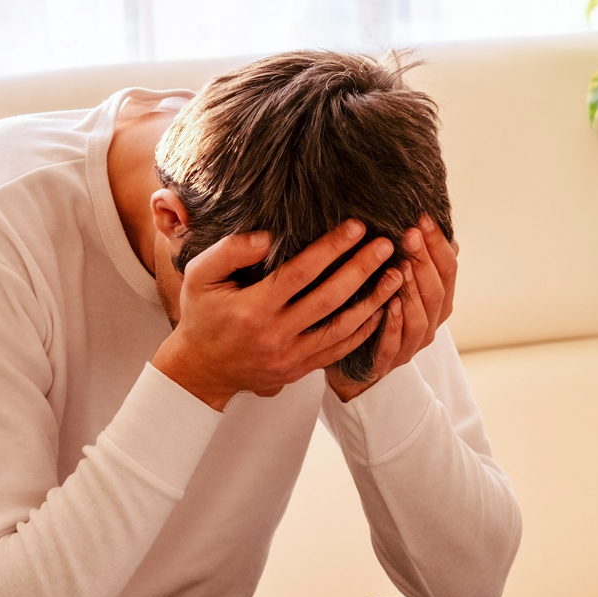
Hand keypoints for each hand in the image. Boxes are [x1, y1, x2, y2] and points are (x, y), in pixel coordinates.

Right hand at [152, 220, 404, 409]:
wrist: (200, 370)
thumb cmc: (201, 316)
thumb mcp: (199, 276)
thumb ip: (230, 251)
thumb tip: (268, 237)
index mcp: (253, 309)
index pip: (301, 273)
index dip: (331, 248)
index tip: (356, 226)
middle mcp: (276, 335)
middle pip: (329, 299)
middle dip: (361, 269)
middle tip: (387, 245)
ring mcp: (291, 356)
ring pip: (341, 328)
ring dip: (373, 301)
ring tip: (397, 276)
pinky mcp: (299, 369)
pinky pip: (338, 351)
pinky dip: (364, 331)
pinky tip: (382, 310)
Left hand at [326, 215, 458, 402]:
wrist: (355, 365)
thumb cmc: (377, 313)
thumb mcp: (396, 282)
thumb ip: (413, 258)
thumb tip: (424, 219)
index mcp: (438, 302)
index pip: (448, 269)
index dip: (438, 243)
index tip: (423, 218)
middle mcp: (431, 323)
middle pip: (437, 291)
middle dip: (424, 261)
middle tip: (409, 234)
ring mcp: (411, 345)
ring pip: (421, 318)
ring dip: (412, 291)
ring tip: (400, 267)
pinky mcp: (389, 362)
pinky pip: (395, 344)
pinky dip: (394, 324)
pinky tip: (389, 305)